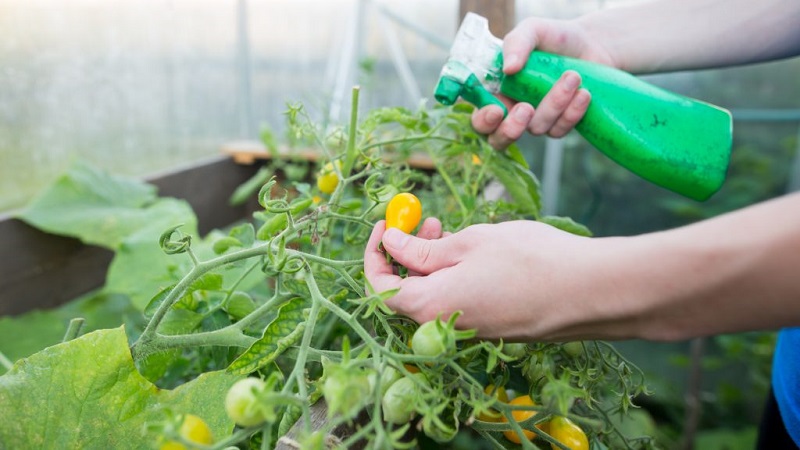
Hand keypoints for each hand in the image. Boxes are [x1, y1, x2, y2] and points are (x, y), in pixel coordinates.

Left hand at [364, 219, 626, 340]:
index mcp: (430, 307)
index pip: (380, 288)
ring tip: (447, 228)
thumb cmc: (529, 260)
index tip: (385, 223)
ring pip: (433, 295)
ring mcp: (470, 331)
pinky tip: (472, 251)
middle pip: (406, 293)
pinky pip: (457, 302)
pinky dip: (452, 275)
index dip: (375, 254)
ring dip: (430, 262)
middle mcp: (444, 327)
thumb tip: (390, 243)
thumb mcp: (469, 242)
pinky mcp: (491, 327)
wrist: (590, 291)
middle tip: (424, 219)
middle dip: (405, 253)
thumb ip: (422, 249)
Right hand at [472, 17, 615, 148]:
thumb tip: (509, 69)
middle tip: (526, 108)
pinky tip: (584, 93)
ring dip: (554, 103)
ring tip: (573, 76)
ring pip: (537, 128)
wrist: (590, 44)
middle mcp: (512, 110)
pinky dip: (573, 112)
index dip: (484, 120)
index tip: (497, 110)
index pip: (480, 117)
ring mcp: (535, 121)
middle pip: (499, 139)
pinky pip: (560, 129)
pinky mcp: (559, 126)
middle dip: (510, 130)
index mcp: (497, 91)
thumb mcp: (532, 30)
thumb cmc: (554, 37)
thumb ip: (516, 44)